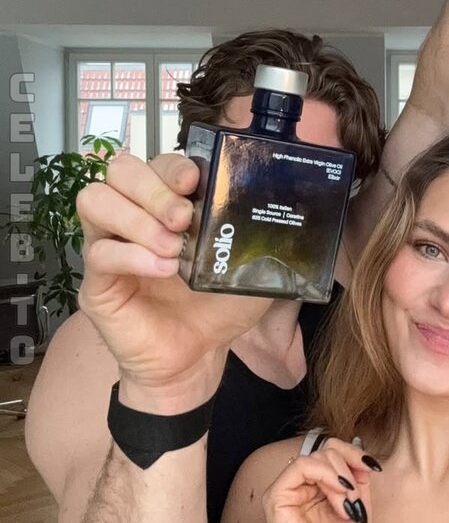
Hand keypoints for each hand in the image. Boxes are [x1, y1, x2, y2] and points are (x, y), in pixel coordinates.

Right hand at [76, 151, 269, 397]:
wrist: (197, 359)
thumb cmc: (216, 309)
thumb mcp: (246, 265)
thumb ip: (255, 235)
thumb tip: (280, 205)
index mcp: (165, 206)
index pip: (154, 163)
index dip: (172, 165)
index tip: (196, 180)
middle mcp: (131, 218)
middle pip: (119, 171)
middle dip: (154, 187)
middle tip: (184, 218)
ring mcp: (109, 246)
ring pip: (95, 200)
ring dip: (137, 218)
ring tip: (173, 247)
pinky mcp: (97, 283)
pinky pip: (99, 254)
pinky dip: (132, 256)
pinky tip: (164, 271)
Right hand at [263, 440, 376, 522]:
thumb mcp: (360, 509)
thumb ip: (359, 480)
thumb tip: (360, 452)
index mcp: (318, 488)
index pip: (334, 453)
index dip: (355, 454)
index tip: (374, 468)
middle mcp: (302, 486)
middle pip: (327, 450)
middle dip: (349, 468)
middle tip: (356, 496)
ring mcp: (288, 490)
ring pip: (317, 456)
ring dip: (340, 476)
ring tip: (347, 503)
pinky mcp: (277, 496)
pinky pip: (301, 465)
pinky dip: (325, 473)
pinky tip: (338, 492)